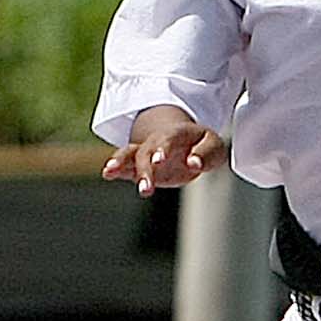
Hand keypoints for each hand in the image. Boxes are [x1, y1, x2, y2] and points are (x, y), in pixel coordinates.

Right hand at [104, 108, 224, 194]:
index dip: (162, 149)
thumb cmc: (202, 145)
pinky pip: (124, 164)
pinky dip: (115, 169)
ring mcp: (145, 152)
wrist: (186, 143)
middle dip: (144, 167)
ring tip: (109, 172)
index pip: (168, 139)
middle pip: (146, 151)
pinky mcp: (138, 165)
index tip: (158, 160)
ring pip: (129, 153)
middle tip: (146, 186)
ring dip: (119, 163)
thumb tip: (194, 163)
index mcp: (177, 134)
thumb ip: (206, 154)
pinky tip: (107, 174)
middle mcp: (157, 141)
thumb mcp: (214, 146)